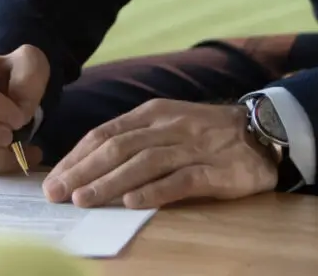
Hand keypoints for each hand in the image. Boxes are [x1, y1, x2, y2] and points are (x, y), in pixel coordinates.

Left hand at [43, 99, 276, 208]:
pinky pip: (181, 180)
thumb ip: (133, 139)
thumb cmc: (205, 132)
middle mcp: (168, 127)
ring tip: (84, 200)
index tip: (54, 177)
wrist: (263, 131)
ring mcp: (192, 147)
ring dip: (109, 182)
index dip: (77, 156)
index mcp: (152, 113)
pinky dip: (154, 191)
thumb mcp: (166, 125)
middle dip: (83, 171)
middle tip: (57, 192)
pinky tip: (132, 203)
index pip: (105, 134)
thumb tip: (88, 163)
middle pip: (118, 148)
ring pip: (143, 163)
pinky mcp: (215, 171)